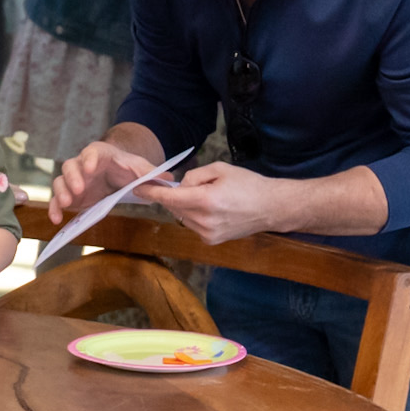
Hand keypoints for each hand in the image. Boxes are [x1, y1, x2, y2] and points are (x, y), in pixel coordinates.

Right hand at [49, 138, 156, 223]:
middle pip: (70, 166)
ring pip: (60, 181)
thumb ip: (151, 174)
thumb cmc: (126, 167)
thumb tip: (169, 180)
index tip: (91, 168)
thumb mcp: (139, 168)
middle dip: (73, 177)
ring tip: (66, 204)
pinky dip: (55, 208)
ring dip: (61, 192)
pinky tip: (57, 220)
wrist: (116, 172)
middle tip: (78, 189)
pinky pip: (57, 200)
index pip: (92, 152)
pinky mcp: (70, 195)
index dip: (90, 159)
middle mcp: (82, 165)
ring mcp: (73, 180)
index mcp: (99, 154)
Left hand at [145, 163, 286, 244]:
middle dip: (174, 196)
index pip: (169, 198)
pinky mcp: (212, 241)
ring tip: (207, 197)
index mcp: (206, 200)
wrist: (271, 208)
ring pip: (182, 217)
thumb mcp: (220, 169)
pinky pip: (192, 225)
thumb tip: (179, 187)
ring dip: (185, 206)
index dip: (151, 193)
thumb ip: (193, 176)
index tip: (138, 188)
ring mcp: (208, 234)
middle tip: (190, 186)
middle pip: (174, 207)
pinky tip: (212, 209)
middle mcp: (204, 221)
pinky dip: (194, 216)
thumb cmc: (248, 184)